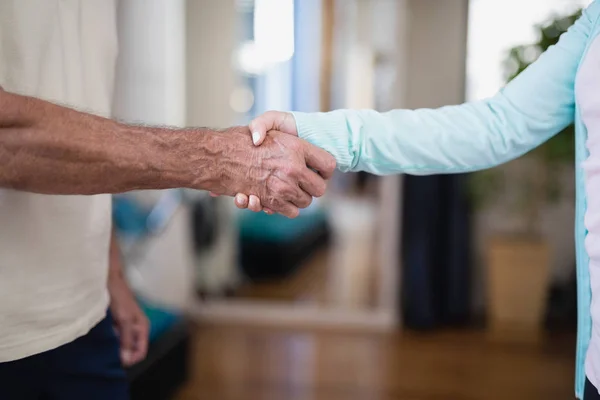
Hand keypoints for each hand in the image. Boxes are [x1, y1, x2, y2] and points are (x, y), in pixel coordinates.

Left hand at [109, 275, 149, 366]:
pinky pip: (114, 338)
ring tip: (102, 346)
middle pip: (131, 349)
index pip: (141, 352)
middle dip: (121, 354)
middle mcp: (136, 328)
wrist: (108, 280)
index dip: (130, 359)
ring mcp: (126, 326)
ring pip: (122, 344)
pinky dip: (108, 340)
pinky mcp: (116, 323)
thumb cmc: (118, 296)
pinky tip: (100, 339)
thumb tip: (126, 360)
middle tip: (107, 353)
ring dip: (113, 347)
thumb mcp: (124, 319)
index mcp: (142, 327)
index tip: (116, 362)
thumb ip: (127, 338)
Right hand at [209, 126, 334, 217]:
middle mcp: (294, 168)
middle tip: (302, 183)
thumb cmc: (241, 140)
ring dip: (298, 198)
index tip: (318, 171)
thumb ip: (294, 137)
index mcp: (297, 147)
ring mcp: (284, 186)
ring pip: (305, 202)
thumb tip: (302, 148)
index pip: (328, 164)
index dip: (325, 171)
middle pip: (320, 189)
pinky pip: (291, 211)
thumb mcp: (268, 126)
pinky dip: (285, 208)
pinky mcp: (272, 201)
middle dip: (312, 188)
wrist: (218, 156)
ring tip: (286, 189)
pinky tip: (276, 198)